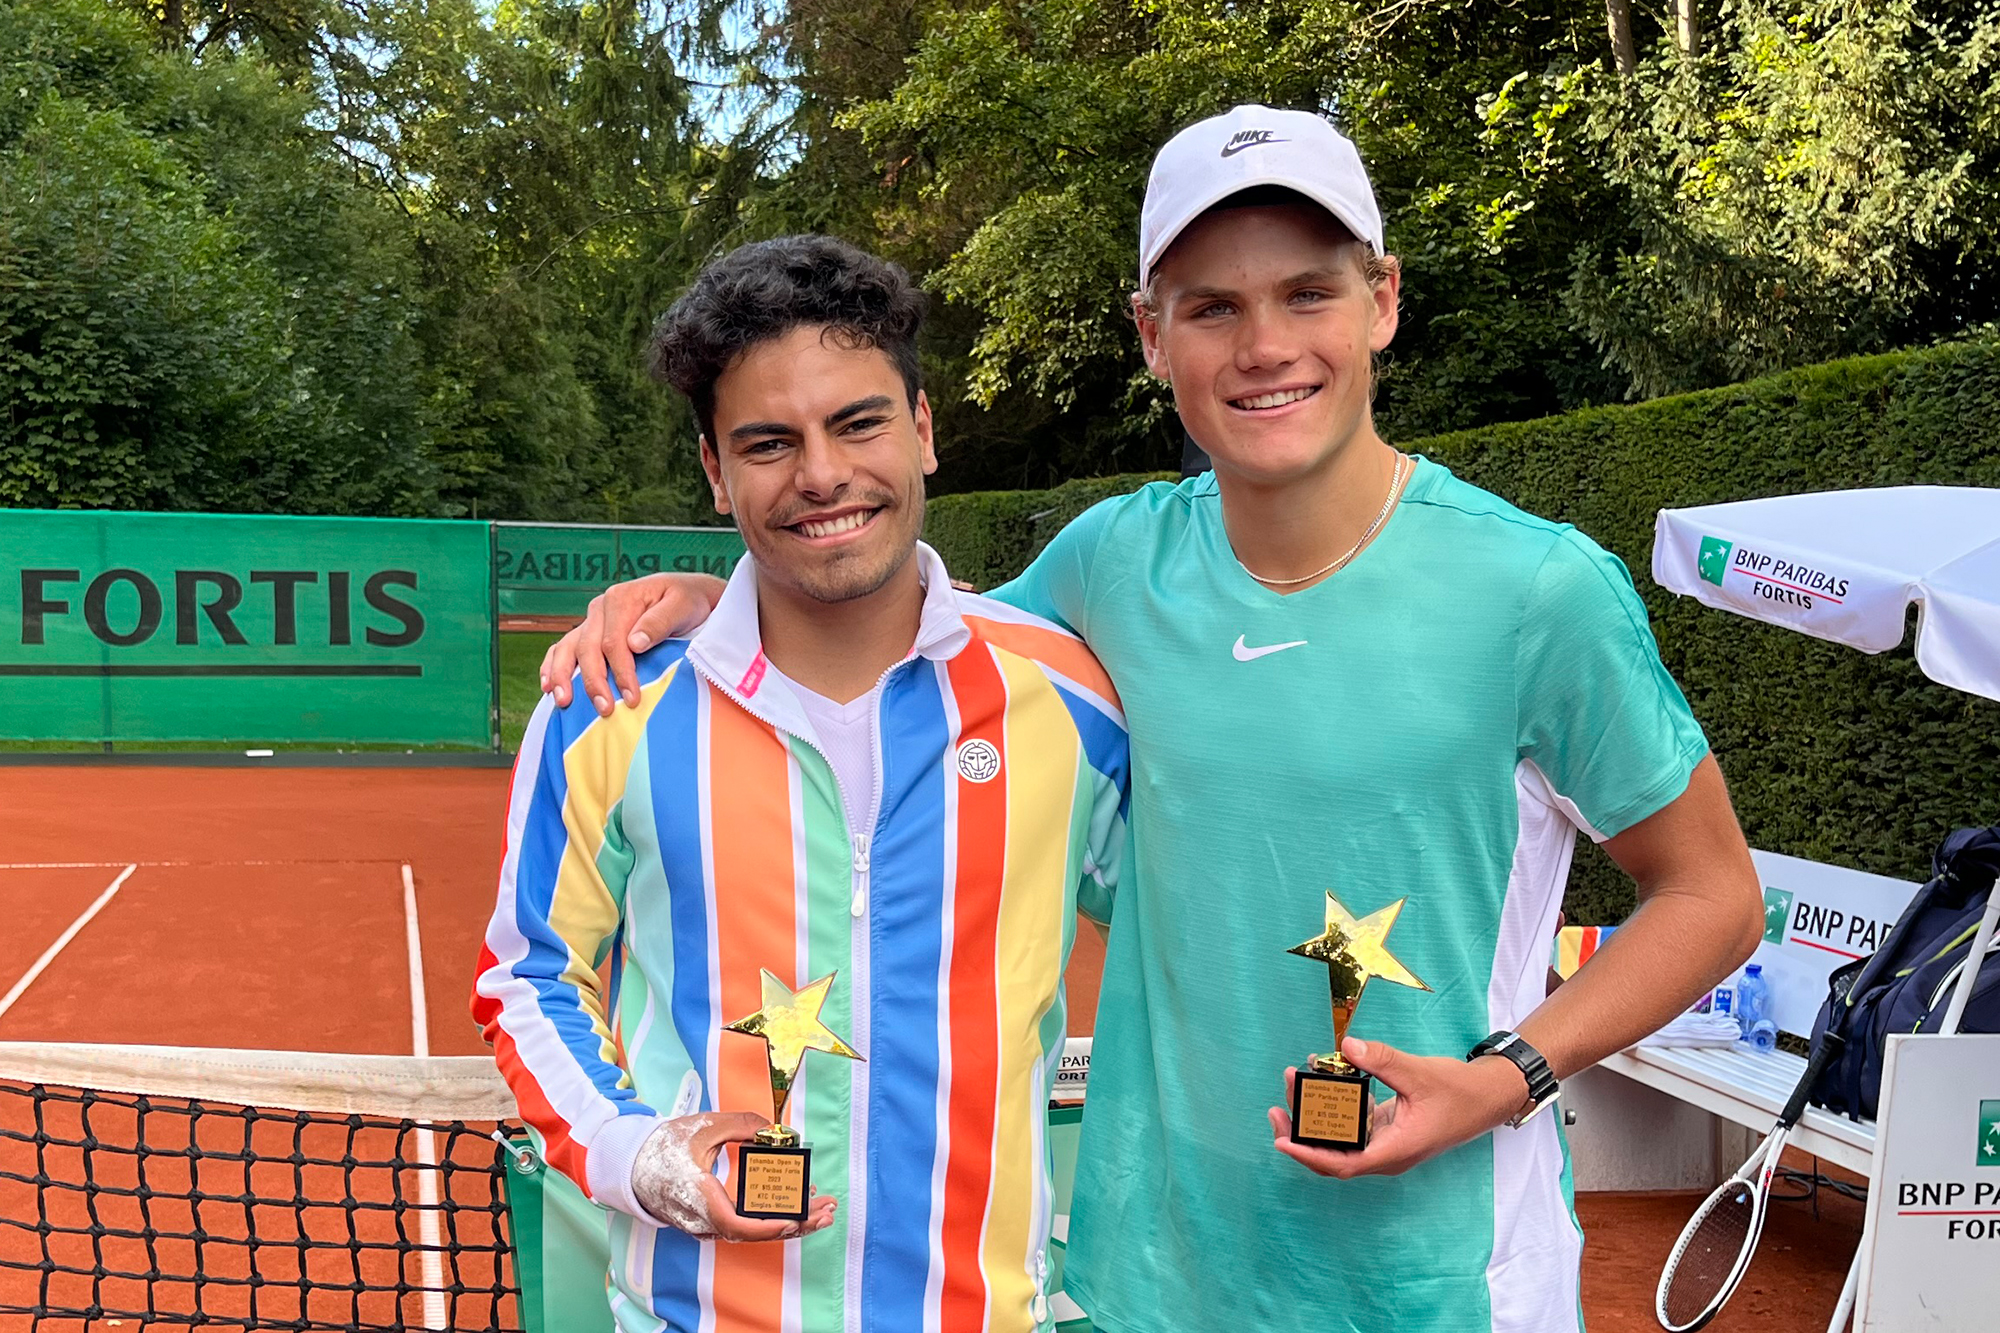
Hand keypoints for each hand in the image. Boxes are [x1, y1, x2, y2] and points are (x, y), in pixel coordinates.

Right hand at [539, 573, 725, 714]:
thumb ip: (659, 623)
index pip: (614, 641)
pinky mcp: (589, 632)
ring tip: (563, 702)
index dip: (621, 672)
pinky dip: (552, 666)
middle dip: (594, 681)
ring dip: (562, 676)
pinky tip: (548, 687)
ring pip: (568, 648)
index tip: (632, 698)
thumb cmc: (686, 601)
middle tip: (605, 709)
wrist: (687, 595)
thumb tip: (634, 643)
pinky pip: (562, 648)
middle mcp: (600, 608)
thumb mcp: (682, 606)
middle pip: (588, 648)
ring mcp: (592, 620)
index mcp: (621, 598)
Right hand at [631, 1111, 835, 1240]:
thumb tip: (773, 1130)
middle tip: (828, 1211)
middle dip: (795, 1224)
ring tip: (824, 1212)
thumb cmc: (666, 1146)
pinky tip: (798, 1209)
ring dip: (789, 1223)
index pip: (734, 1224)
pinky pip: (745, 1227)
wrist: (633, 1166)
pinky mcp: (709, 1224)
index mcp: (698, 1195)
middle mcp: (702, 1219)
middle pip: (752, 1233)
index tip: (793, 1219)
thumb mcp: (704, 1126)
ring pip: (752, 1233)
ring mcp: (705, 1226)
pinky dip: (773, 1219)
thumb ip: (741, 1125)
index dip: (765, 1226)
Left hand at [1266, 1038, 1528, 1178]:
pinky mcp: (1387, 1131)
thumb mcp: (1419, 1073)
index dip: (1309, 1155)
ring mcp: (1386, 1144)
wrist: (1486, 1097)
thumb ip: (1382, 1060)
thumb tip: (1346, 1046)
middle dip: (1301, 1135)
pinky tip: (1325, 1080)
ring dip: (1315, 1118)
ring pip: (1340, 1141)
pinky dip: (1334, 1108)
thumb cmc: (1458, 1092)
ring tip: (1294, 1084)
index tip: (1282, 1142)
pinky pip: (1352, 1126)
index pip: (1343, 1164)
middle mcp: (1386, 1154)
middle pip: (1333, 1156)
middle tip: (1277, 1109)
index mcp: (1395, 1151)